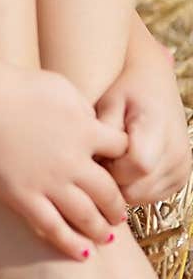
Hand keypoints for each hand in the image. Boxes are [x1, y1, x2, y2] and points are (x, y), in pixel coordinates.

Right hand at [0, 60, 129, 261]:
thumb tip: (93, 125)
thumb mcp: (60, 87)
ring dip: (101, 229)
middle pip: (109, 192)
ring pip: (87, 216)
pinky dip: (71, 243)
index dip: (123, 158)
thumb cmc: (14, 85)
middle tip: (119, 215)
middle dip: (117, 207)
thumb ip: (83, 109)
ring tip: (106, 237)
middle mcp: (73, 161)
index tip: (118, 169)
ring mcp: (48, 182)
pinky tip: (82, 253)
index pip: (121, 150)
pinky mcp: (23, 197)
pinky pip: (53, 228)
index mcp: (85, 129)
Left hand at [95, 33, 191, 205]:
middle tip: (99, 156)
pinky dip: (135, 186)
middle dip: (111, 180)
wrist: (153, 81)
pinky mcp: (181, 177)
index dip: (110, 167)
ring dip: (122, 184)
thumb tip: (96, 165)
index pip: (136, 168)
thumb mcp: (109, 102)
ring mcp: (182, 168)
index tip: (96, 152)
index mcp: (160, 131)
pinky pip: (151, 195)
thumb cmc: (126, 88)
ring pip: (142, 196)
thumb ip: (104, 133)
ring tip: (112, 157)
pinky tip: (124, 164)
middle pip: (137, 189)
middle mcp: (177, 154)